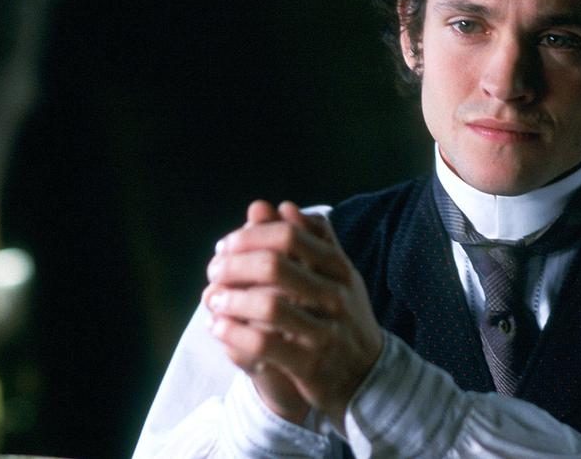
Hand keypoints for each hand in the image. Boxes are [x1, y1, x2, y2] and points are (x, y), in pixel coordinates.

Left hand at [206, 200, 383, 429]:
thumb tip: (283, 206)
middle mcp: (335, 296)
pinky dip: (233, 332)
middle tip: (213, 268)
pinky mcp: (310, 365)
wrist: (367, 374)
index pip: (289, 236)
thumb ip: (312, 239)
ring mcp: (325, 331)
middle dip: (234, 264)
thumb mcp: (336, 274)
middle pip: (274, 266)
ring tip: (213, 299)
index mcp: (339, 268)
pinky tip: (217, 326)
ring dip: (230, 299)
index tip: (226, 245)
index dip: (250, 236)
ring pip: (268, 305)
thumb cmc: (342, 315)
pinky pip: (263, 344)